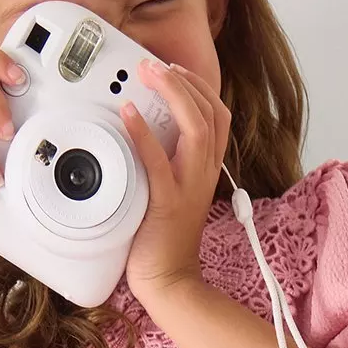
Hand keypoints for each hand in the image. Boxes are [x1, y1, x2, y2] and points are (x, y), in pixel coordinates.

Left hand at [119, 58, 232, 308]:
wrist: (170, 282)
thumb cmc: (165, 240)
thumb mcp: (174, 193)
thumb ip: (169, 164)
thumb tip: (145, 134)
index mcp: (206, 171)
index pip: (218, 116)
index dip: (200, 87)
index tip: (174, 70)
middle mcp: (204, 175)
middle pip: (211, 113)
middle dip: (184, 80)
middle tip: (153, 65)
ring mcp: (188, 188)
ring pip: (196, 128)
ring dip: (172, 94)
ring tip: (148, 75)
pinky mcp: (167, 204)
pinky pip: (158, 162)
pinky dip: (143, 134)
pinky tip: (128, 114)